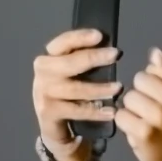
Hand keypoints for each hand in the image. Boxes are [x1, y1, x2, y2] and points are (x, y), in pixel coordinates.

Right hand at [32, 29, 122, 160]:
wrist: (53, 125)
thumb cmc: (67, 93)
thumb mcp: (72, 74)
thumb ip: (84, 60)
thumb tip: (109, 47)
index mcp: (48, 58)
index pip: (62, 43)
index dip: (80, 38)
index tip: (99, 35)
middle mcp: (42, 73)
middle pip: (69, 63)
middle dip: (93, 57)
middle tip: (115, 54)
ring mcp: (43, 93)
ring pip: (75, 89)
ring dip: (99, 88)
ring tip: (118, 87)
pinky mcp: (49, 112)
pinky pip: (77, 110)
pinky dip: (96, 111)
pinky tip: (111, 111)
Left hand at [116, 47, 161, 160]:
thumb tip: (156, 54)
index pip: (160, 66)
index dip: (158, 78)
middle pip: (142, 78)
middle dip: (145, 92)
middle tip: (155, 110)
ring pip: (130, 96)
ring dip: (134, 109)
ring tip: (147, 121)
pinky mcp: (145, 134)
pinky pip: (121, 115)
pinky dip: (126, 124)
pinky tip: (139, 132)